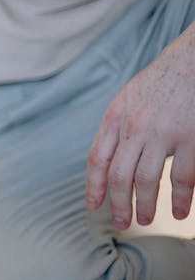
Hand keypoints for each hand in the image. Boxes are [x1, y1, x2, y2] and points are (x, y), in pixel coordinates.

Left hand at [86, 29, 194, 227]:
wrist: (194, 57)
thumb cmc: (163, 79)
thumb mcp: (129, 98)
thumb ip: (118, 127)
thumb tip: (111, 160)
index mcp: (115, 117)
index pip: (96, 159)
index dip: (94, 186)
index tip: (94, 205)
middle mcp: (134, 127)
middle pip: (119, 176)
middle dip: (119, 204)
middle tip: (123, 222)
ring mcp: (163, 133)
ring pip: (146, 181)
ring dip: (146, 205)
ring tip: (146, 220)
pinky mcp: (191, 137)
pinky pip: (181, 176)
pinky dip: (181, 198)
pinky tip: (180, 211)